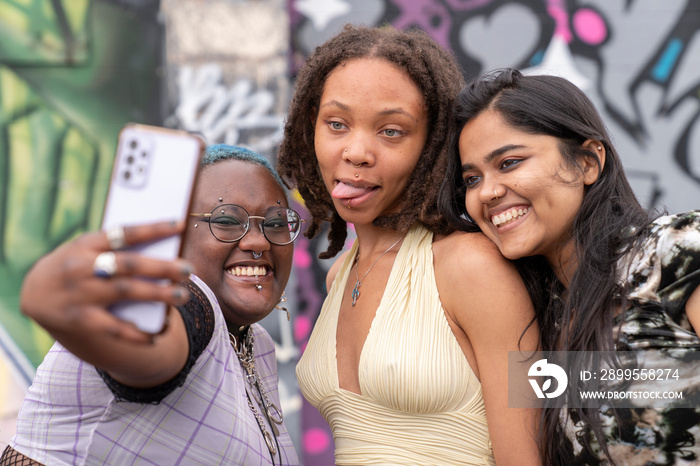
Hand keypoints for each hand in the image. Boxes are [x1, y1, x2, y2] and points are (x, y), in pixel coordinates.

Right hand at [20, 221, 191, 344]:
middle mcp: (82, 267)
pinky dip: (134, 333)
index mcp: (86, 243)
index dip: (152, 229)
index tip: (179, 225)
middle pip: (128, 265)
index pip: (124, 233)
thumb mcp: (86, 248)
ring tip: (182, 295)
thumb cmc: (74, 264)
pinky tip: (155, 336)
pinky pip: (112, 328)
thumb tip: (162, 249)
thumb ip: (116, 248)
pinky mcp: (80, 319)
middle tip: (187, 269)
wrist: (33, 292)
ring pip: (125, 292)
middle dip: (161, 267)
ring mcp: (81, 293)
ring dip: (156, 294)